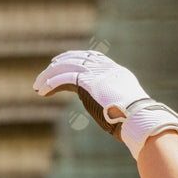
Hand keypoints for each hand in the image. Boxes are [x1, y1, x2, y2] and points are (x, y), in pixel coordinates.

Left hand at [34, 50, 177, 158]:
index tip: (65, 61)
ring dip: (49, 75)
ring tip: (38, 85)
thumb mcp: (127, 106)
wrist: (139, 118)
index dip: (78, 57)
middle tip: (48, 71)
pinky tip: (43, 90)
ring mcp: (98, 74)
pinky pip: (63, 79)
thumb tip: (114, 113)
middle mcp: (107, 69)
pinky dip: (51, 84)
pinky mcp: (88, 82)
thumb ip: (116, 102)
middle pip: (78, 58)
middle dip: (60, 63)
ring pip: (66, 67)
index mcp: (118, 72)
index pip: (95, 57)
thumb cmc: (136, 120)